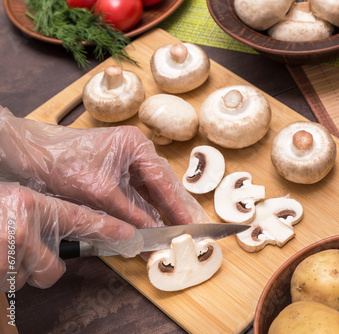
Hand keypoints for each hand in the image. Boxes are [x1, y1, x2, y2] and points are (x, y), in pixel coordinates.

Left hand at [0, 107, 210, 227]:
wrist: (30, 156)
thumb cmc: (62, 163)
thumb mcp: (99, 192)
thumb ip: (129, 213)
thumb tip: (151, 232)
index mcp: (136, 146)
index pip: (164, 180)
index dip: (178, 206)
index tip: (191, 224)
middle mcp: (136, 152)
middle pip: (162, 186)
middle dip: (174, 210)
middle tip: (191, 230)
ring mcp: (127, 163)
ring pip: (151, 193)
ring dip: (159, 214)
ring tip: (174, 233)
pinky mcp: (117, 175)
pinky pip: (137, 196)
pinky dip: (144, 212)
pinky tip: (152, 227)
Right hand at [0, 182, 142, 289]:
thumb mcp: (11, 200)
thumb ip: (36, 213)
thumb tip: (64, 231)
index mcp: (31, 204)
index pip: (83, 220)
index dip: (110, 231)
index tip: (133, 238)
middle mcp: (23, 230)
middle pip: (53, 269)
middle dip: (42, 267)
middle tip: (20, 252)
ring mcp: (6, 253)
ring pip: (29, 279)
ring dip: (16, 273)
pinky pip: (8, 285)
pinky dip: (2, 277)